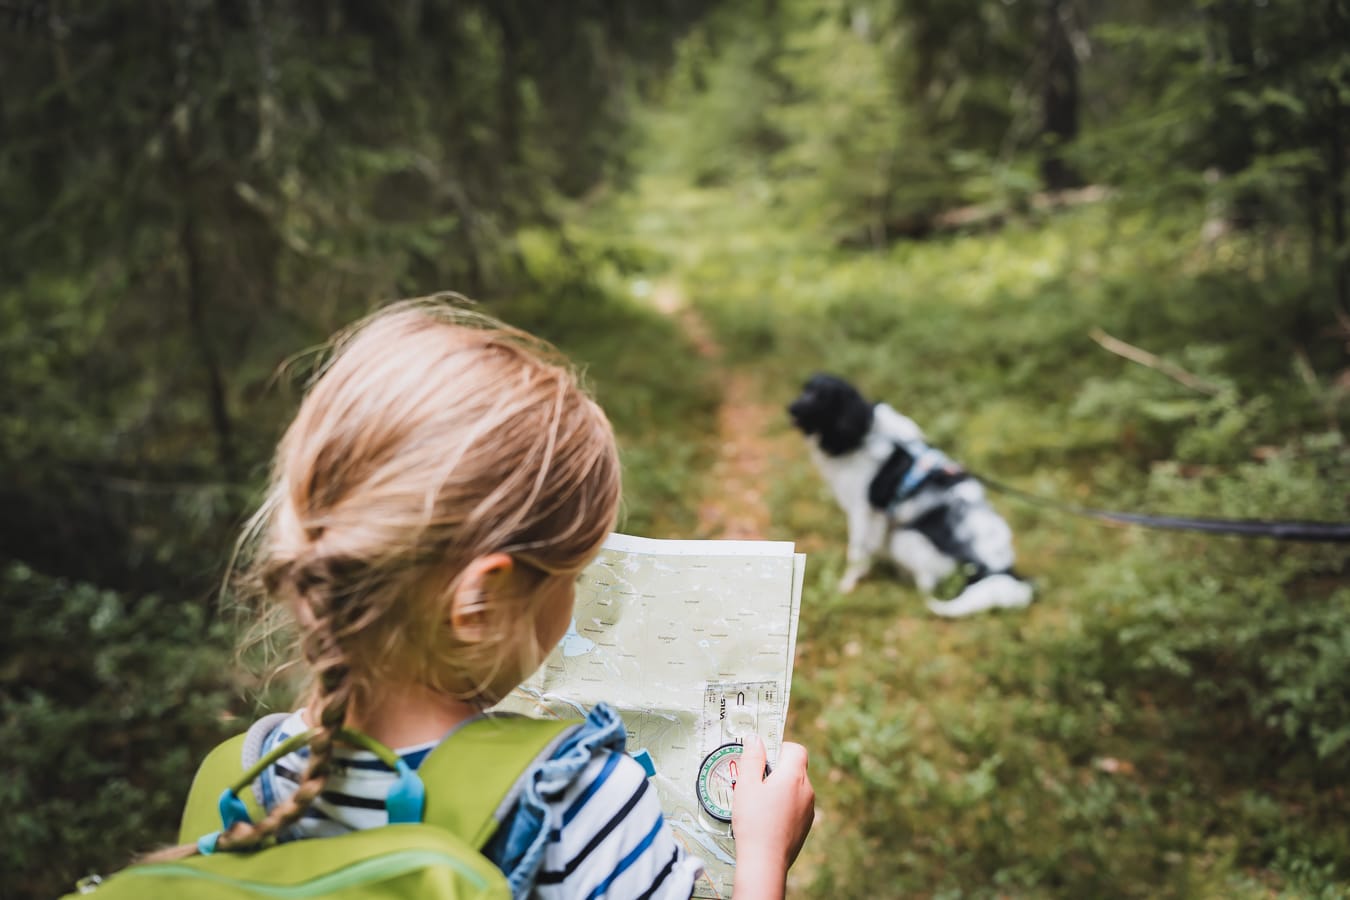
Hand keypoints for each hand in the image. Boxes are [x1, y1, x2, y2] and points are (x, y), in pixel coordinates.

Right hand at [730, 735, 814, 899]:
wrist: (765, 862)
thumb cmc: (753, 821)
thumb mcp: (746, 785)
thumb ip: (752, 758)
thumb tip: (756, 738)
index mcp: (794, 776)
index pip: (796, 749)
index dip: (780, 748)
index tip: (762, 758)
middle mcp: (807, 790)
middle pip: (796, 768)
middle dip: (776, 770)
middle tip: (754, 781)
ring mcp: (809, 810)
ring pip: (795, 788)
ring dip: (780, 788)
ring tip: (757, 803)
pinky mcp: (805, 826)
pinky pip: (796, 806)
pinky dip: (784, 805)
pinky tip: (766, 819)